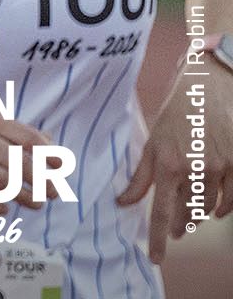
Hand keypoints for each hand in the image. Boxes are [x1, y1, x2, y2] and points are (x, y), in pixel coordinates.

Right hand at [0, 82, 56, 214]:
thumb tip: (47, 139)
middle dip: (40, 180)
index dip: (46, 154)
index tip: (60, 167)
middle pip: (17, 162)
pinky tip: (2, 208)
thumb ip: (11, 125)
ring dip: (22, 195)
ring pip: (0, 180)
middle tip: (53, 192)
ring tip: (35, 203)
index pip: (25, 138)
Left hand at [120, 68, 232, 261]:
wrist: (210, 88)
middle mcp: (193, 170)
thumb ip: (141, 176)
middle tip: (174, 231)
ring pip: (208, 209)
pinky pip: (232, 200)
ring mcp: (219, 169)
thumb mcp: (152, 141)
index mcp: (167, 163)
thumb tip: (123, 201)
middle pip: (187, 214)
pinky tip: (216, 209)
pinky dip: (223, 208)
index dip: (158, 238)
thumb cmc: (176, 113)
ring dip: (198, 217)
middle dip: (179, 226)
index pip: (160, 211)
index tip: (156, 257)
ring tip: (190, 218)